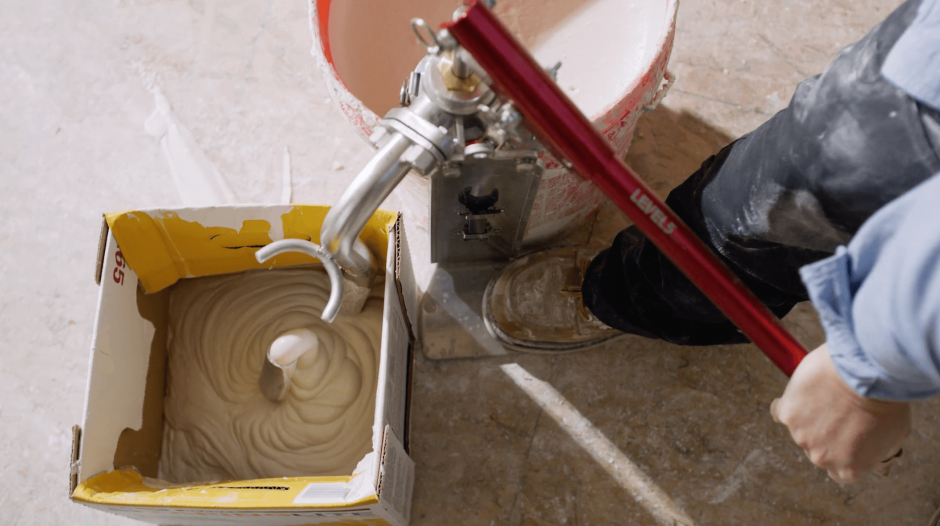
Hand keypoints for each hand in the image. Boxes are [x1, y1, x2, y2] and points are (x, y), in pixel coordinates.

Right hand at [770, 343, 910, 482]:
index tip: (846, 438)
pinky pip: (780, 411)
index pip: (839, 471)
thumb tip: (870, 448)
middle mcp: (822, 458)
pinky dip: (789, 403)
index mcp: (849, 469)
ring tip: (828, 394)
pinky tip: (800, 393)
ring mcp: (802, 436)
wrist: (866, 374)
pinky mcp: (788, 414)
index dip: (843, 452)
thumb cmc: (886, 401)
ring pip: (801, 428)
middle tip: (839, 410)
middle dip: (826, 432)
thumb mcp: (894, 435)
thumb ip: (875, 449)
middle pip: (818, 448)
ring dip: (811, 414)